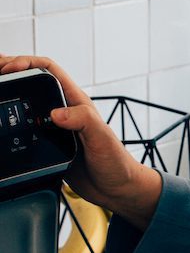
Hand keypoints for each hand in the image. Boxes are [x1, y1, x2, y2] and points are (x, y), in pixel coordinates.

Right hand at [0, 54, 161, 228]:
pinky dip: (12, 120)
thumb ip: (83, 121)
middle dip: (11, 72)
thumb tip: (56, 113)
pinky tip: (3, 121)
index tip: (8, 68)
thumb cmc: (116, 163)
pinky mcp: (48, 145)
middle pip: (33, 82)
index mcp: (76, 102)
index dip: (27, 63)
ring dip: (10, 94)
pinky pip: (25, 127)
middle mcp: (64, 111)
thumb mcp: (101, 138)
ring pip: (26, 103)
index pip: (49, 70)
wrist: (116, 190)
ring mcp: (55, 128)